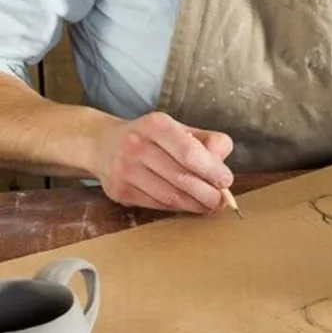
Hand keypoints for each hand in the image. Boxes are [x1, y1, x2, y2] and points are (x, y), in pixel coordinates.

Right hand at [93, 111, 233, 212]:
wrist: (103, 144)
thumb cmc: (153, 138)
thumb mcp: (180, 128)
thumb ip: (207, 142)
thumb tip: (222, 166)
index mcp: (156, 125)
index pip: (188, 151)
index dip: (210, 169)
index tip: (226, 181)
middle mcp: (136, 145)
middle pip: (180, 176)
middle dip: (207, 193)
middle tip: (222, 201)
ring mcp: (124, 170)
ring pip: (169, 195)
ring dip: (195, 204)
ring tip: (210, 205)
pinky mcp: (118, 191)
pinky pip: (156, 204)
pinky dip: (177, 207)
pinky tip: (188, 205)